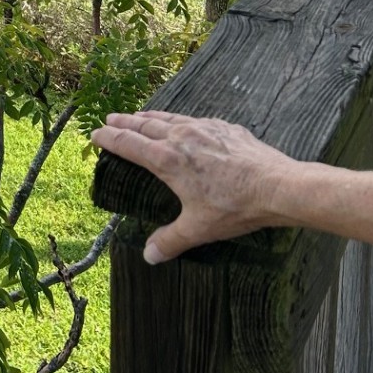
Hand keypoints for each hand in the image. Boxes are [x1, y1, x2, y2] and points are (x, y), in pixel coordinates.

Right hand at [90, 111, 307, 263]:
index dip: (109, 139)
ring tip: (139, 116)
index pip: (129, 144)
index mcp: (168, 160)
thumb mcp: (199, 229)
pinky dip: (179, 119)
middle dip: (125, 122)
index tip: (95, 135)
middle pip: (145, 125)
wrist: (277, 186)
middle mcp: (182, 138)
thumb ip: (170, 240)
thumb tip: (149, 256)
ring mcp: (204, 129)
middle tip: (110, 118)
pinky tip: (183, 123)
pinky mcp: (225, 128)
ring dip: (150, 116)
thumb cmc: (236, 207)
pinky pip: (193, 119)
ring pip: (169, 117)